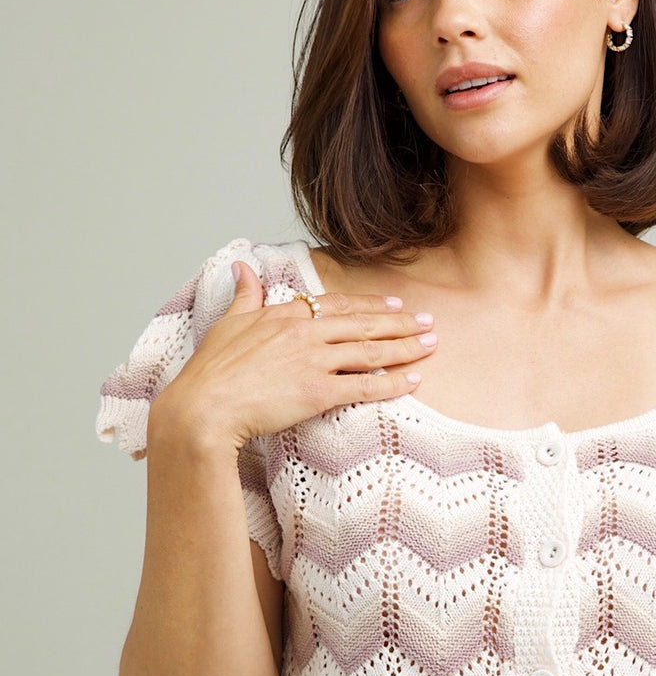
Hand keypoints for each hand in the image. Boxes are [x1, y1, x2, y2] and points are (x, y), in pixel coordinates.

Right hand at [151, 260, 436, 451]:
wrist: (204, 407)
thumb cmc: (210, 371)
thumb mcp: (226, 323)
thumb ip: (244, 295)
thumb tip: (243, 267)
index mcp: (284, 314)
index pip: (336, 304)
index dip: (369, 305)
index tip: (393, 305)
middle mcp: (304, 333)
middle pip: (363, 324)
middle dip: (400, 323)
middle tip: (428, 322)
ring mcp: (313, 362)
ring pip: (370, 351)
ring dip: (406, 347)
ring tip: (431, 345)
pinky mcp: (318, 392)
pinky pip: (365, 386)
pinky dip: (392, 383)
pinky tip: (413, 380)